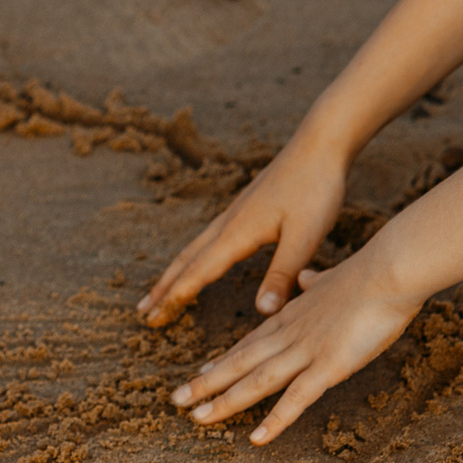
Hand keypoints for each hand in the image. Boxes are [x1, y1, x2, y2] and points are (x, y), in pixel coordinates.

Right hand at [137, 139, 346, 325]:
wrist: (319, 143)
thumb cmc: (315, 189)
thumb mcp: (304, 237)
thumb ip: (282, 274)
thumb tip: (262, 312)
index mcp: (237, 234)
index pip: (198, 273)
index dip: (175, 298)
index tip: (155, 319)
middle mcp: (228, 223)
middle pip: (186, 261)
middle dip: (164, 289)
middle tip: (143, 313)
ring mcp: (234, 213)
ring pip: (194, 248)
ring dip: (173, 273)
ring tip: (159, 291)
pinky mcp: (244, 207)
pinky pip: (207, 239)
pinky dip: (192, 257)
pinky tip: (198, 259)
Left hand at [167, 246, 421, 443]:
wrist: (391, 269)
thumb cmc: (371, 274)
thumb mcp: (333, 276)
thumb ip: (316, 282)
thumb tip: (306, 277)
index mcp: (293, 315)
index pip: (251, 341)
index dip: (225, 360)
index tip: (202, 372)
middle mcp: (290, 334)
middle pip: (240, 362)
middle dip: (207, 383)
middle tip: (176, 400)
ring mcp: (307, 351)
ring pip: (256, 381)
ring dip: (225, 401)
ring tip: (197, 418)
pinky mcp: (329, 366)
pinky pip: (296, 399)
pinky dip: (275, 420)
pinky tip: (255, 438)